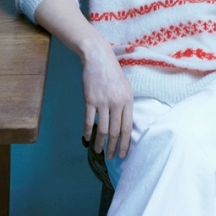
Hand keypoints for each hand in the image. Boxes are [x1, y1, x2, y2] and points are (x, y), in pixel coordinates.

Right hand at [33, 0, 132, 159]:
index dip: (125, 143)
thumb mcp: (125, 87)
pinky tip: (87, 139)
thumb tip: (125, 125)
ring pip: (102, 129)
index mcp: (128, 100)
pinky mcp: (89, 99)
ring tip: (99, 152)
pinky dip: (87, 131)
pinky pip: (88, 120)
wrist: (98, 57)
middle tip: (111, 158)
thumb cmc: (112, 73)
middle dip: (113, 147)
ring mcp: (103, 101)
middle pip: (115, 131)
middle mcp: (117, 102)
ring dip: (100, 143)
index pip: (128, 128)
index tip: (123, 154)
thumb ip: (126, 105)